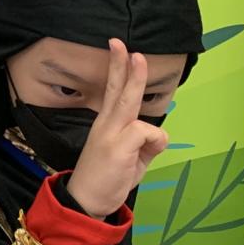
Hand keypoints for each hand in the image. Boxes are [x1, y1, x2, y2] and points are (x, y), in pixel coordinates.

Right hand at [67, 39, 168, 218]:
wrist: (86, 201)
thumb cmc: (107, 179)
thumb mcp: (133, 159)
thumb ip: (146, 143)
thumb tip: (158, 135)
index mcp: (107, 124)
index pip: (113, 91)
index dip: (117, 68)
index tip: (118, 46)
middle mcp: (107, 124)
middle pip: (119, 89)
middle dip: (123, 64)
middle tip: (122, 43)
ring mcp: (112, 134)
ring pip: (131, 104)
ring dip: (138, 90)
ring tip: (138, 69)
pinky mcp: (118, 146)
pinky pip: (149, 133)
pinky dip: (154, 144)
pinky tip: (141, 159)